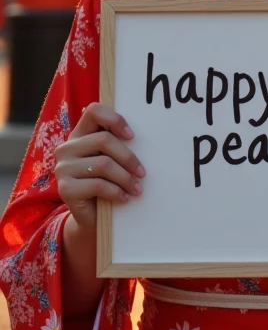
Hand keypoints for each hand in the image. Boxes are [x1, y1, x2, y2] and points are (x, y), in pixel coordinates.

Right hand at [55, 102, 145, 231]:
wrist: (91, 218)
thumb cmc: (106, 184)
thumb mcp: (110, 161)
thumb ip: (116, 146)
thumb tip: (142, 137)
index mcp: (79, 135)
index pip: (94, 111)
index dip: (115, 119)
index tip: (132, 136)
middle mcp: (67, 148)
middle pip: (104, 140)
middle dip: (128, 157)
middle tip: (142, 173)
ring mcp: (63, 168)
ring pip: (103, 164)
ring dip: (126, 178)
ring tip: (137, 189)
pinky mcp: (65, 189)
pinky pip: (98, 185)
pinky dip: (116, 192)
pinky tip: (125, 198)